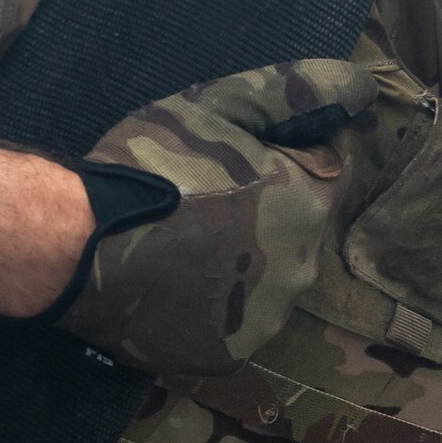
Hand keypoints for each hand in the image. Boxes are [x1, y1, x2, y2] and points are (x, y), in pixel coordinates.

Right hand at [55, 59, 377, 374]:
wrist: (78, 243)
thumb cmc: (150, 164)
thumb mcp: (219, 105)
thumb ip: (296, 91)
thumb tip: (363, 87)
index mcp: (311, 201)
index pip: (325, 168)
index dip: (283, 154)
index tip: (236, 154)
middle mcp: (304, 267)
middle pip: (296, 229)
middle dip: (264, 211)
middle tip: (200, 199)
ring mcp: (267, 318)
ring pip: (266, 280)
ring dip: (240, 263)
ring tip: (181, 245)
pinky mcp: (229, 355)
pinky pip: (231, 323)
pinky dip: (211, 307)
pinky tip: (174, 286)